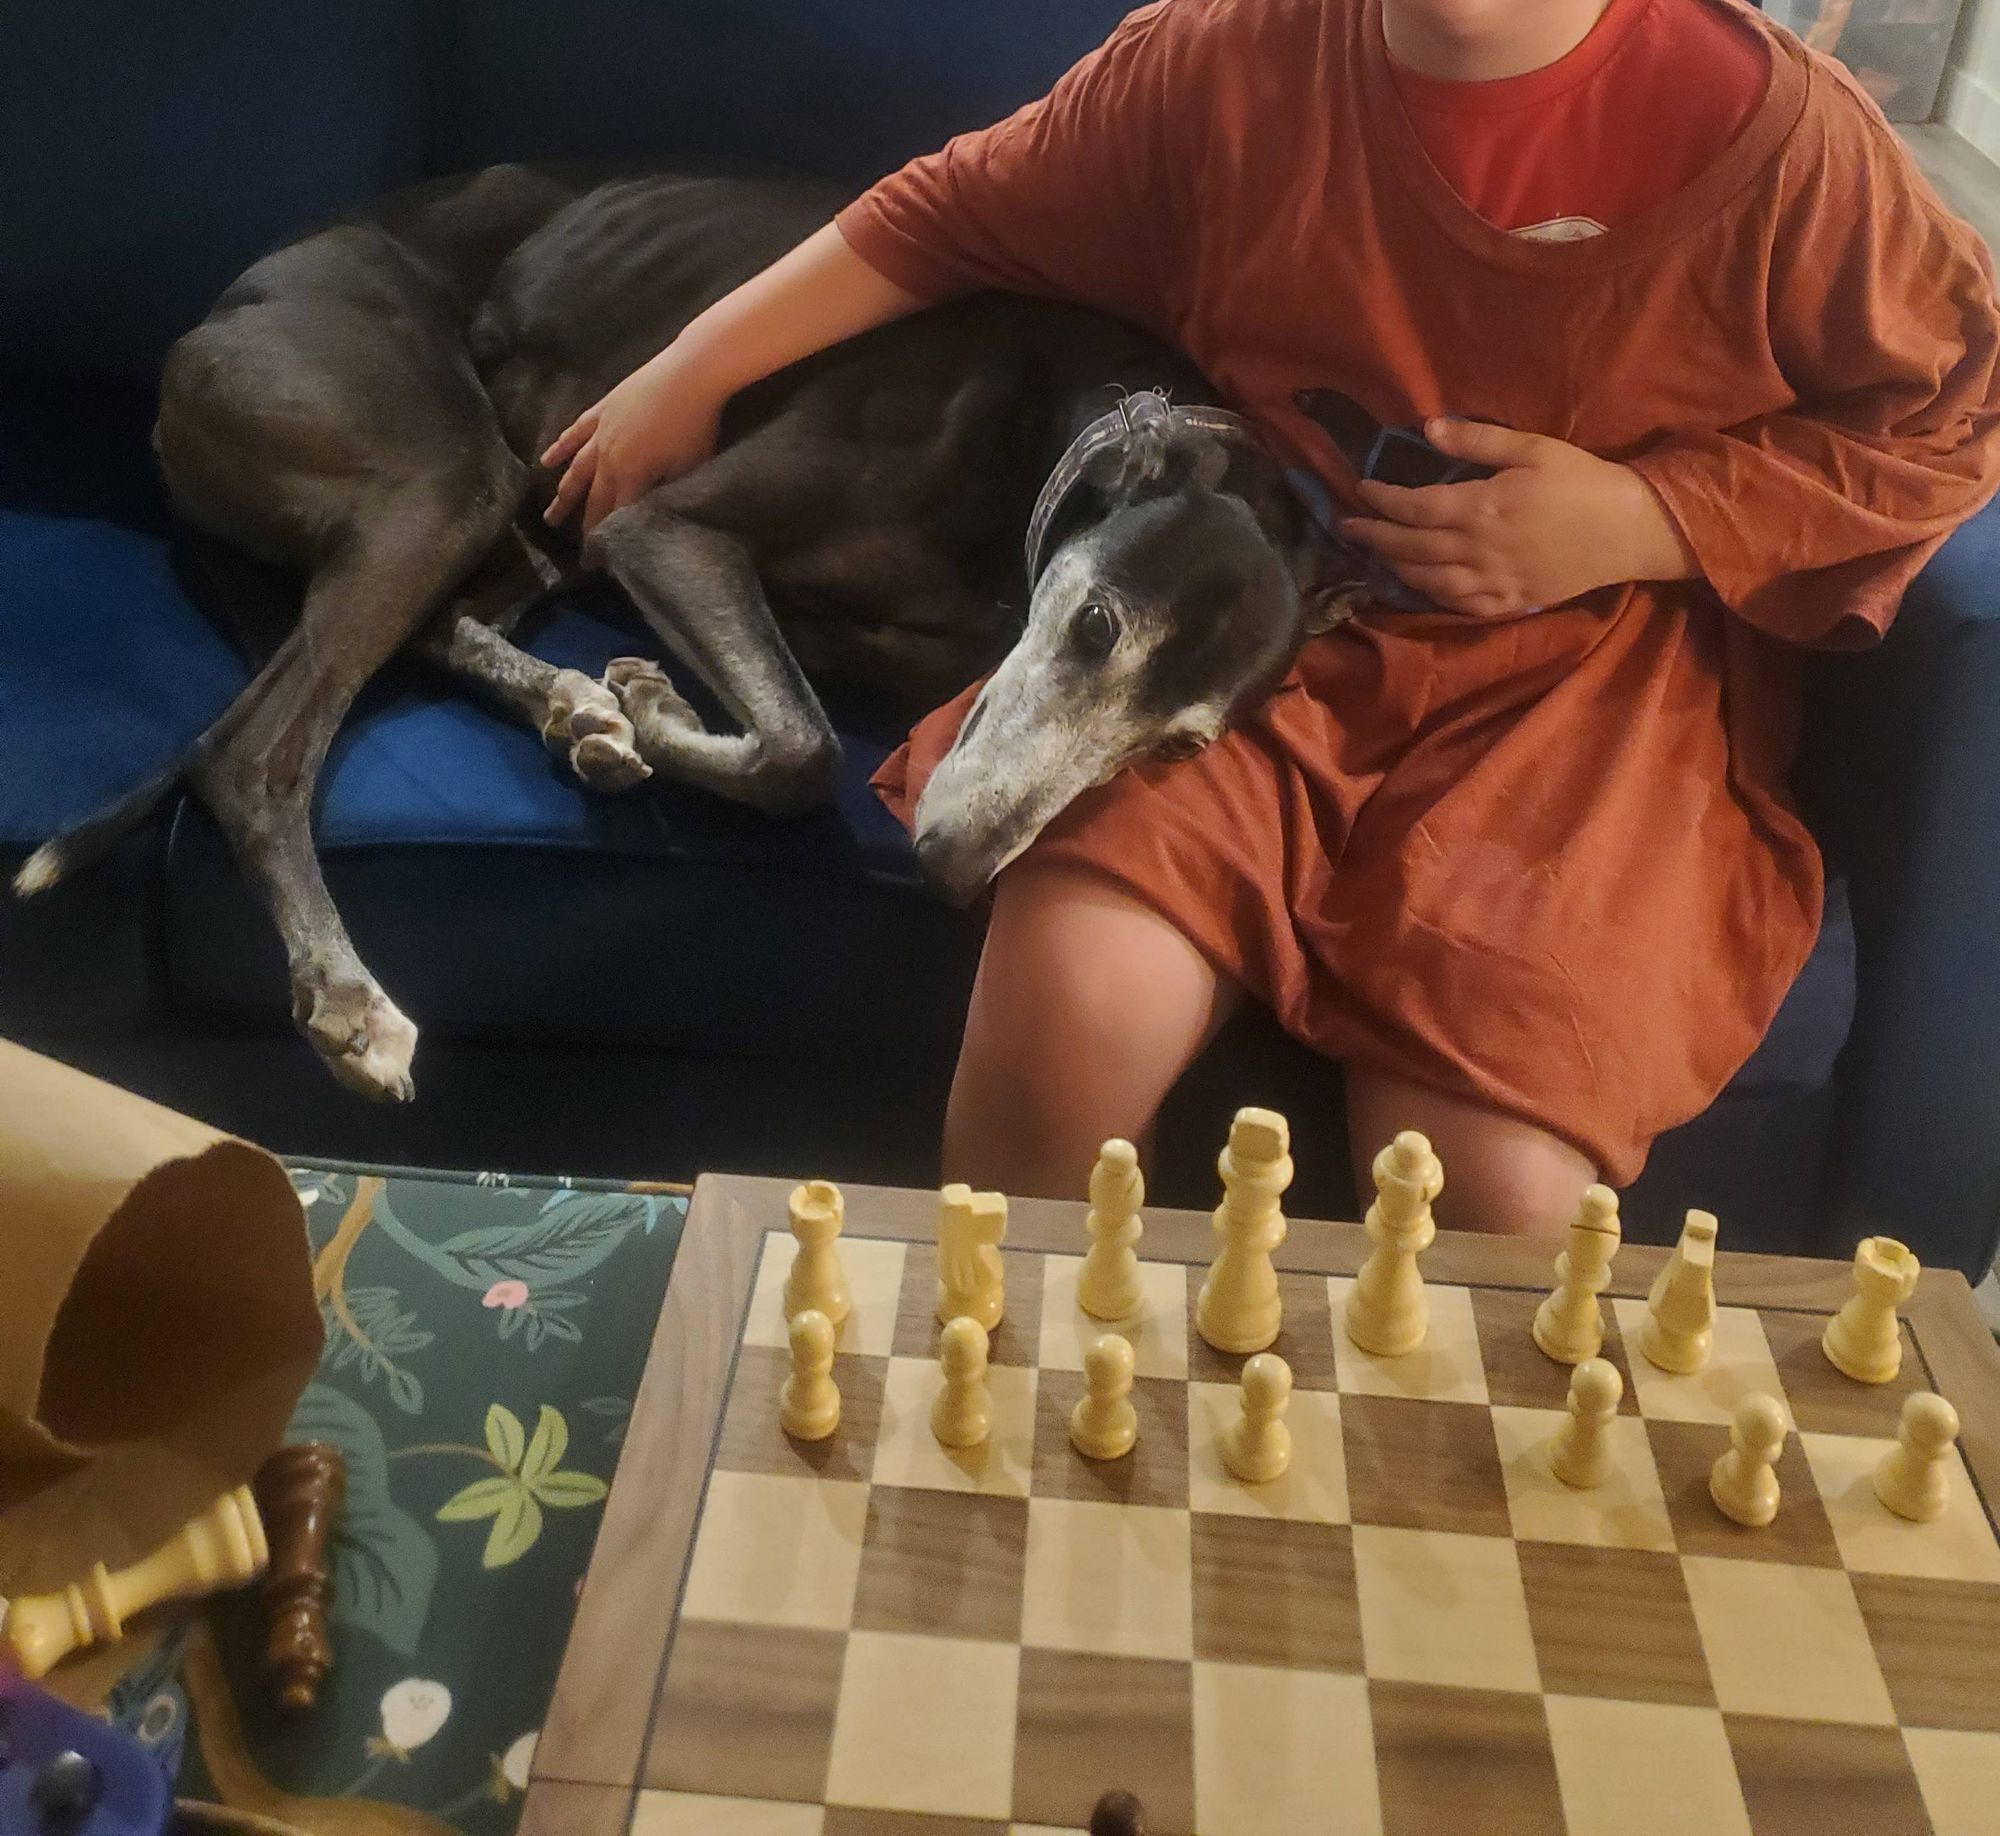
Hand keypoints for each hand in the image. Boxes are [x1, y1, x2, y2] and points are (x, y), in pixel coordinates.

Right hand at [541, 343, 724, 533]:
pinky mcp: (601, 411)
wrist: (688, 374)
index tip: (598, 561)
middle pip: (593, 498)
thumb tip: (654, 515)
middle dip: (582, 524)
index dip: (606, 540)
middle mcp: (607, 460)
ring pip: (576, 470)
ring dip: (563, 495)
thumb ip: (667, 493)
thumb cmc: (694, 426)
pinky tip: (547, 460)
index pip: (615, 517)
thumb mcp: (687, 468)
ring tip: (549, 515)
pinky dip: (560, 448)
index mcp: (630, 477)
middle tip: (571, 549)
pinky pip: (574, 434)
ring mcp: (600, 434)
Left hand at [1340, 418, 1695, 616]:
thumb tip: (1428, 429)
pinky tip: (1417, 586)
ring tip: (1375, 553)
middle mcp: (1477, 550)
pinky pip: (1457, 605)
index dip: (1381, 500)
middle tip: (1347, 527)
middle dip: (1373, 536)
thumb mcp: (1533, 448)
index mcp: (1481, 508)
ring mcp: (1491, 582)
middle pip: (1410, 547)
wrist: (1628, 530)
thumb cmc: (1582, 482)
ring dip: (1394, 567)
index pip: (1413, 507)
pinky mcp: (1508, 602)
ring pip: (1426, 581)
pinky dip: (1429, 596)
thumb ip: (1477, 442)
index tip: (1361, 490)